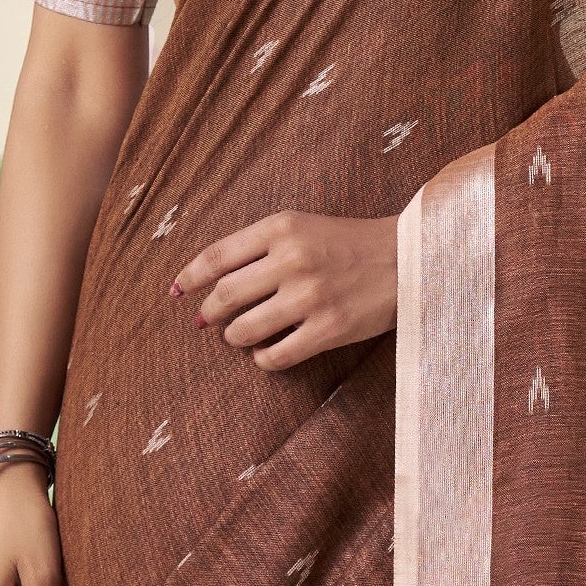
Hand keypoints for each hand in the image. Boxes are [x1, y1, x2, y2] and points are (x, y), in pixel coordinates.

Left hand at [173, 208, 399, 368]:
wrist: (408, 258)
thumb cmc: (349, 243)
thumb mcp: (303, 226)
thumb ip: (260, 246)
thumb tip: (212, 280)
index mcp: (282, 228)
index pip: (216, 256)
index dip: (188, 277)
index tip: (176, 292)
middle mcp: (292, 260)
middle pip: (224, 296)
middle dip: (208, 313)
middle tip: (206, 320)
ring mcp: (309, 297)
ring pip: (244, 330)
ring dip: (234, 338)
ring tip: (239, 336)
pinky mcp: (329, 329)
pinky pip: (276, 356)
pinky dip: (263, 359)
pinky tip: (267, 352)